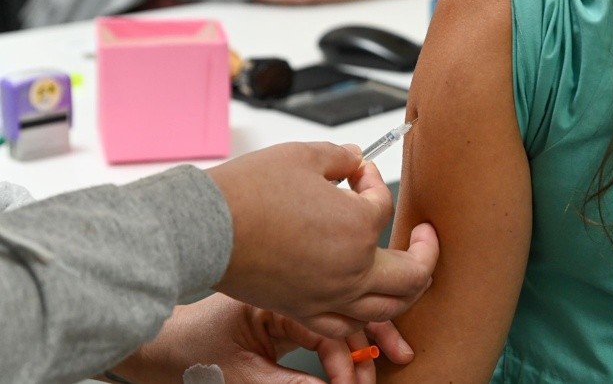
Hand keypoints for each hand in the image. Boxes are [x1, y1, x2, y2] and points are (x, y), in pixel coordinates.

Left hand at [107, 293, 416, 382]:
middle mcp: (287, 295)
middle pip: (344, 307)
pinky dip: (346, 342)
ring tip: (394, 354)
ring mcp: (287, 306)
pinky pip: (325, 328)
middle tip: (398, 357)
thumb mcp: (236, 374)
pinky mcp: (284, 322)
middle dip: (374, 333)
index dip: (348, 355)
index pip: (328, 319)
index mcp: (275, 298)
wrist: (156, 351)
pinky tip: (363, 354)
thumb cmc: (186, 354)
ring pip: (340, 315)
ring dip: (367, 336)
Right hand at [206, 142, 438, 336]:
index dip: (372, 181)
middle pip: (412, 275)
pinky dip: (364, 315)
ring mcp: (328, 297)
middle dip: (426, 252)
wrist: (204, 229)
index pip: (383, 204)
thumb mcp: (303, 156)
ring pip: (387, 309)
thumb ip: (340, 157)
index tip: (358, 172)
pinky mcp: (303, 310)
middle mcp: (350, 271)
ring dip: (406, 291)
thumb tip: (355, 159)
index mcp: (358, 229)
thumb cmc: (249, 193)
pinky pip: (347, 324)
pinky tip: (363, 302)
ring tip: (409, 275)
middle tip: (426, 236)